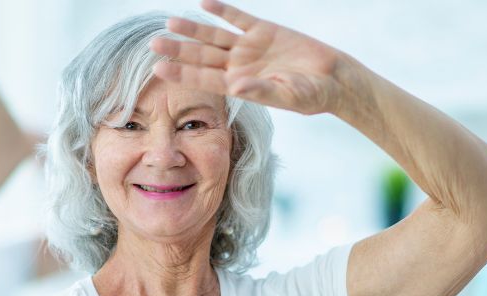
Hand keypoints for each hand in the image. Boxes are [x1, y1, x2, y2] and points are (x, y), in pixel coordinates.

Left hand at [150, 0, 345, 115]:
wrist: (333, 79)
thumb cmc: (310, 95)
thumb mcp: (286, 95)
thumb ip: (260, 91)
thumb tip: (236, 88)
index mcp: (239, 85)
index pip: (203, 79)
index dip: (180, 74)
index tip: (158, 68)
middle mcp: (238, 66)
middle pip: (202, 56)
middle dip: (178, 50)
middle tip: (154, 43)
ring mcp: (249, 47)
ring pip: (214, 36)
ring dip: (193, 29)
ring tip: (170, 22)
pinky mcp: (264, 31)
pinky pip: (238, 18)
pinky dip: (222, 11)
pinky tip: (204, 3)